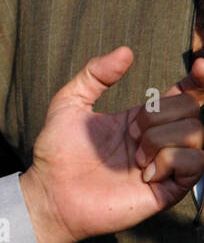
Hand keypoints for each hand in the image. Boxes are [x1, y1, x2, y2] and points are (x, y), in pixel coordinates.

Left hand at [19, 47, 203, 242]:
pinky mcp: (170, 189)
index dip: (198, 81)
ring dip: (161, 139)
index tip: (199, 67)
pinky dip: (170, 161)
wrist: (52, 191)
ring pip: (195, 133)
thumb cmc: (57, 150)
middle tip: (131, 133)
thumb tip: (126, 51)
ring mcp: (166, 164)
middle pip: (190, 109)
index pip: (183, 95)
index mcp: (141, 119)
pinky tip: (145, 174)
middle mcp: (158, 139)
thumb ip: (95, 73)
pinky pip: (195, 163)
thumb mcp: (69, 102)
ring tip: (135, 157)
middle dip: (159, 114)